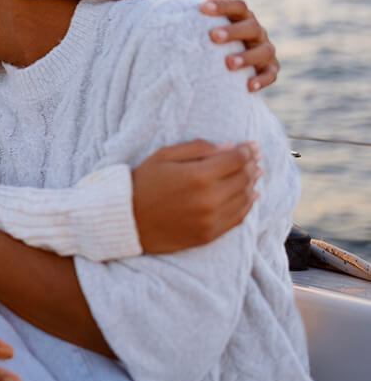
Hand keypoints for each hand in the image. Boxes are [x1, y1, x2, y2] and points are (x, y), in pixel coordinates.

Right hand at [133, 140, 260, 252]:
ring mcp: (211, 219)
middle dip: (252, 165)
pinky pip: (238, 218)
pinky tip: (251, 196)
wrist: (126, 220)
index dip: (247, 150)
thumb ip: (198, 148)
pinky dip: (248, 205)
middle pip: (244, 178)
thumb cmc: (143, 183)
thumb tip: (230, 147)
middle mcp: (209, 199)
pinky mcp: (209, 234)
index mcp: (198, 176)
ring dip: (252, 184)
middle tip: (255, 157)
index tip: (251, 145)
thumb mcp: (164, 155)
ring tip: (253, 174)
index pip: (237, 159)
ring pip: (245, 198)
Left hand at [200, 0, 278, 91]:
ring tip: (229, 63)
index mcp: (242, 17)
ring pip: (263, 51)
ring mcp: (264, 49)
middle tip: (213, 36)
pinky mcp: (269, 68)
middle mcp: (256, 31)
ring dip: (247, 57)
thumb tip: (197, 0)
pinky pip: (270, 74)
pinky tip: (249, 86)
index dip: (222, 6)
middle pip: (251, 26)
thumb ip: (202, 9)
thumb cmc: (210, 37)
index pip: (237, 6)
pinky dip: (262, 80)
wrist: (226, 62)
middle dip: (233, 31)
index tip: (202, 8)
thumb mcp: (206, 23)